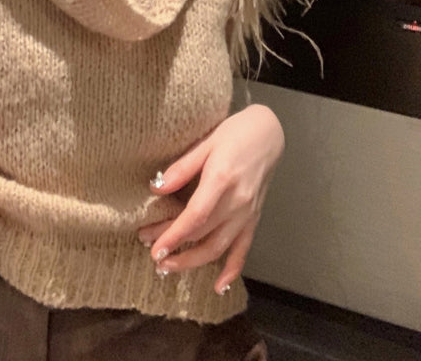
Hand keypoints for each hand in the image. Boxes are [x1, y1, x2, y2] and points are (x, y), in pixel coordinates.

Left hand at [138, 104, 283, 292]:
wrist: (268, 134)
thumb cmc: (235, 133)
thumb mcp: (205, 142)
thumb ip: (182, 167)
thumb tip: (156, 187)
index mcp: (222, 179)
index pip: (195, 216)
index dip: (174, 235)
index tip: (154, 248)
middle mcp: (237, 201)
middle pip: (203, 234)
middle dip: (175, 248)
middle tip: (152, 255)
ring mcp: (248, 213)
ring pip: (220, 247)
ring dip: (194, 262)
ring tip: (169, 268)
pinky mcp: (254, 218)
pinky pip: (244, 249)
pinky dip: (232, 270)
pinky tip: (218, 286)